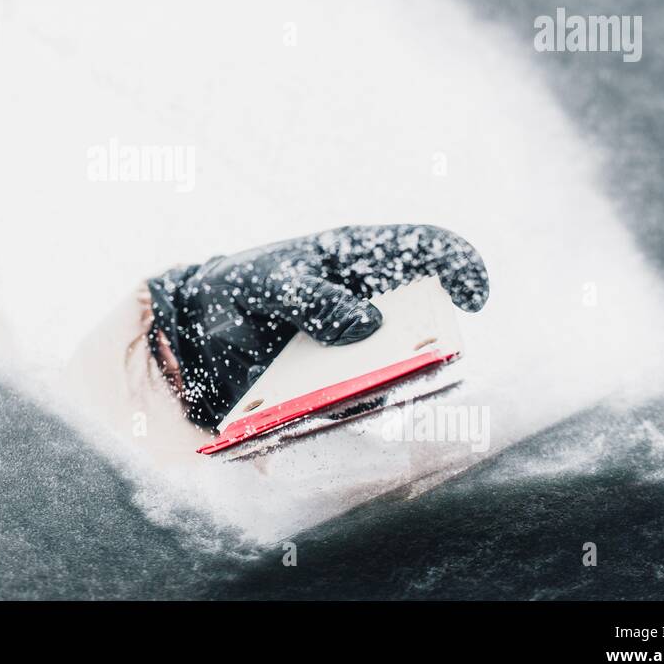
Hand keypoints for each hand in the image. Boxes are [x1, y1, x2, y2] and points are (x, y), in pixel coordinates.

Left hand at [146, 224, 488, 427]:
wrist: (190, 339)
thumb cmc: (236, 292)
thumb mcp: (267, 283)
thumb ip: (313, 298)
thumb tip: (368, 323)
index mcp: (356, 261)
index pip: (424, 250)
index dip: (460, 266)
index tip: (473, 295)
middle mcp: (367, 309)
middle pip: (423, 321)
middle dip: (434, 338)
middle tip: (425, 353)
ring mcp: (355, 354)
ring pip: (398, 371)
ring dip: (395, 383)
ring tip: (377, 387)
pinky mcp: (335, 392)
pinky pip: (359, 406)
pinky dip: (356, 413)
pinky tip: (330, 413)